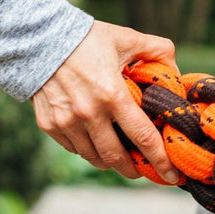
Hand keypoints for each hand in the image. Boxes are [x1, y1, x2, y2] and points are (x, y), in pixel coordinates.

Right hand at [31, 21, 180, 182]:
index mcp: (112, 94)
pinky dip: (87, 150)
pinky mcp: (49, 125)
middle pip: (116, 157)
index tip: (171, 176)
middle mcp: (88, 113)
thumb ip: (157, 50)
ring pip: (93, 157)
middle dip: (133, 170)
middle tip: (143, 171)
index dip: (160, 160)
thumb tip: (176, 72)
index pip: (142, 137)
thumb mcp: (126, 38)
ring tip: (120, 158)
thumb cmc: (86, 38)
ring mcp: (66, 122)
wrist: (39, 38)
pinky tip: (95, 142)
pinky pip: (73, 148)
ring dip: (110, 162)